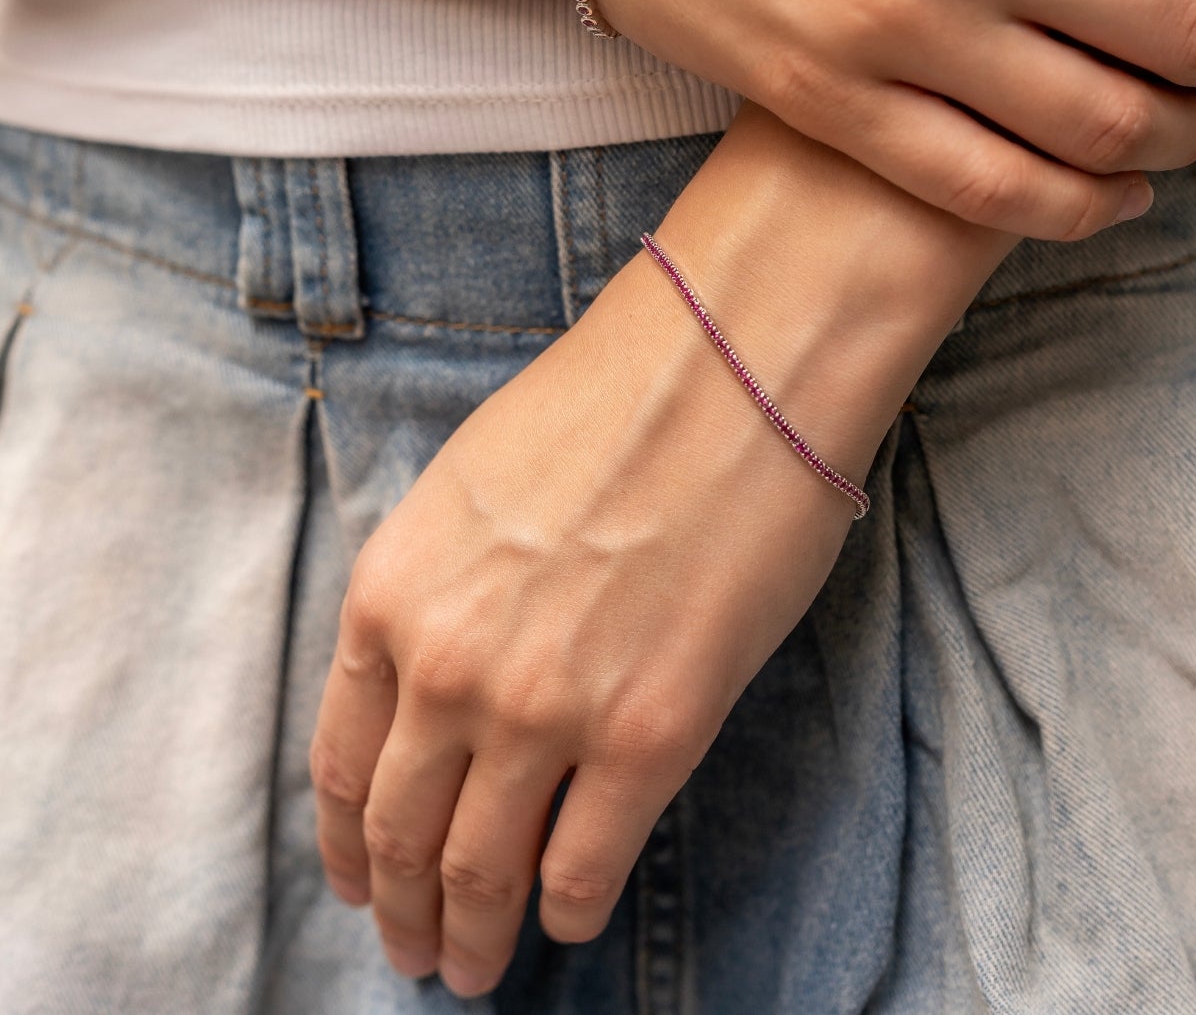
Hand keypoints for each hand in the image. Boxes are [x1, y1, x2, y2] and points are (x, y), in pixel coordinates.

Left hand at [307, 243, 866, 998]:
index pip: (340, 764)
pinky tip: (568, 916)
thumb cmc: (611, 403)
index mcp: (392, 595)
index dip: (347, 845)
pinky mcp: (653, 733)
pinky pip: (587, 864)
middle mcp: (450, 668)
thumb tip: (446, 684)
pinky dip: (567, 906)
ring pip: (484, 870)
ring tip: (477, 963)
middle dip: (404, 910)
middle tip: (418, 952)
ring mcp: (548, 710)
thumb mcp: (471, 487)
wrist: (731, 365)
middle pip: (404, 833)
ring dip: (474, 932)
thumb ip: (438, 593)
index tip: (362, 885)